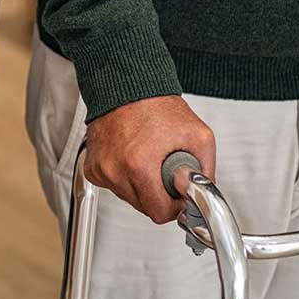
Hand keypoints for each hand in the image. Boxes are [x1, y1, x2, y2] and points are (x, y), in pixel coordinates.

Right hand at [84, 95, 215, 222]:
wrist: (128, 86)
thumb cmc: (157, 105)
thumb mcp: (198, 136)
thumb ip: (205, 171)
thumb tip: (201, 196)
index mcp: (140, 165)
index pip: (158, 213)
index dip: (173, 206)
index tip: (176, 194)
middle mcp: (116, 169)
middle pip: (143, 207)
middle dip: (156, 193)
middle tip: (162, 169)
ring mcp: (102, 169)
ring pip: (128, 197)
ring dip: (139, 184)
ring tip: (146, 157)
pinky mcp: (92, 167)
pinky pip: (113, 185)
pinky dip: (124, 176)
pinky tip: (130, 155)